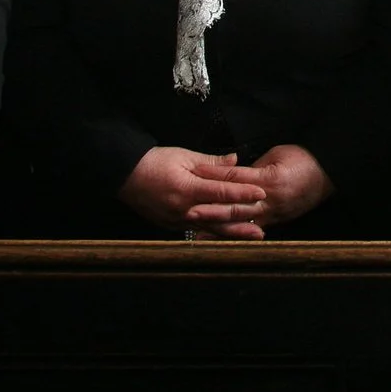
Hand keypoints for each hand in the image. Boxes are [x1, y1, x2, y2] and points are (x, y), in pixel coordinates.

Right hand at [118, 145, 271, 237]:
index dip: (243, 193)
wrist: (125, 175)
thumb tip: (236, 161)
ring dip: (235, 232)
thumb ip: (212, 162)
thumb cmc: (154, 162)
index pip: (222, 192)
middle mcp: (183, 209)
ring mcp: (177, 221)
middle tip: (266, 218)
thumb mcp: (184, 156)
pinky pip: (199, 230)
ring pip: (212, 228)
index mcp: (187, 189)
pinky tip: (229, 235)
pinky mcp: (172, 226)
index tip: (262, 193)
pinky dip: (216, 233)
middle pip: (220, 215)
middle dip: (244, 217)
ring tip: (255, 234)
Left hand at [182, 144, 333, 235]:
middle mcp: (271, 200)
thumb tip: (235, 174)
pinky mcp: (279, 220)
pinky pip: (255, 228)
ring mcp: (275, 213)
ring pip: (244, 221)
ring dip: (221, 227)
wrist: (329, 171)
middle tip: (190, 212)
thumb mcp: (277, 155)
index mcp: (270, 179)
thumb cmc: (304, 159)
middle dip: (212, 210)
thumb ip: (254, 168)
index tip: (196, 174)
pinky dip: (239, 234)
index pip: (236, 178)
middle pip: (236, 205)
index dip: (215, 175)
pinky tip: (224, 239)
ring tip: (199, 231)